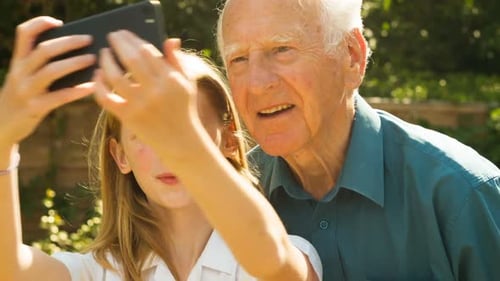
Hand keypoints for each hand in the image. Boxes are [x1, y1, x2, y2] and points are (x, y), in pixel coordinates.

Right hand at [0, 16, 95, 147]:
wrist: (3, 126)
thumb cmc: (24, 98)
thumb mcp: (26, 78)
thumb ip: (42, 66)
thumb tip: (78, 54)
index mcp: (18, 62)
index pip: (24, 34)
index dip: (40, 24)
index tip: (59, 22)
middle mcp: (19, 73)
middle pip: (44, 51)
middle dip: (68, 42)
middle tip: (89, 39)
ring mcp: (26, 90)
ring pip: (51, 71)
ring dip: (74, 63)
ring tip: (93, 59)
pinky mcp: (34, 108)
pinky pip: (59, 96)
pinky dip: (77, 91)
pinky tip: (92, 86)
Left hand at [93, 31, 202, 160]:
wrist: (180, 141)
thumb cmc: (183, 108)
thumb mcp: (187, 83)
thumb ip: (177, 61)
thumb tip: (169, 40)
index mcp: (171, 80)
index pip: (147, 51)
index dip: (133, 39)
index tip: (124, 33)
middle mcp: (155, 91)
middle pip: (130, 60)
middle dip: (118, 44)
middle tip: (111, 35)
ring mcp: (140, 105)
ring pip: (115, 77)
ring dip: (105, 62)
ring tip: (103, 53)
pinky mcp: (128, 117)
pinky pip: (106, 98)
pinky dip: (98, 85)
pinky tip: (98, 75)